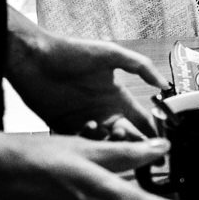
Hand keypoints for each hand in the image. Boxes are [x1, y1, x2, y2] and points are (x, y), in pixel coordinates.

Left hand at [4, 8, 168, 136]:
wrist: (34, 58)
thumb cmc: (71, 52)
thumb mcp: (111, 54)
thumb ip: (140, 67)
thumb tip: (164, 83)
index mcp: (117, 97)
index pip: (141, 120)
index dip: (153, 133)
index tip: (163, 146)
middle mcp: (103, 112)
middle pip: (126, 137)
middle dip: (135, 144)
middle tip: (139, 147)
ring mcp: (85, 121)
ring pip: (105, 143)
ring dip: (111, 142)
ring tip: (111, 132)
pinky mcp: (65, 128)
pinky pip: (82, 142)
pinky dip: (88, 140)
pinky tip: (89, 128)